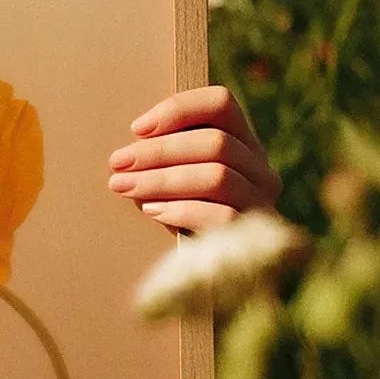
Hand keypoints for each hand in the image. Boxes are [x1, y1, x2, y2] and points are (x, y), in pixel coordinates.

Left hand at [106, 84, 279, 233]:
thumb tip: (127, 149)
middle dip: (158, 151)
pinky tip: (152, 212)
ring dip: (162, 179)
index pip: (220, 104)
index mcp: (243, 143)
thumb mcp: (180, 180)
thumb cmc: (184, 219)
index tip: (136, 128)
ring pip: (217, 177)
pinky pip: (222, 216)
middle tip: (117, 164)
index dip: (177, 109)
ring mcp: (262, 203)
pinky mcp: (255, 236)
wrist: (213, 275)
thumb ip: (169, 157)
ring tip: (125, 187)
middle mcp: (261, 169)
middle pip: (215, 143)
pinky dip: (181, 210)